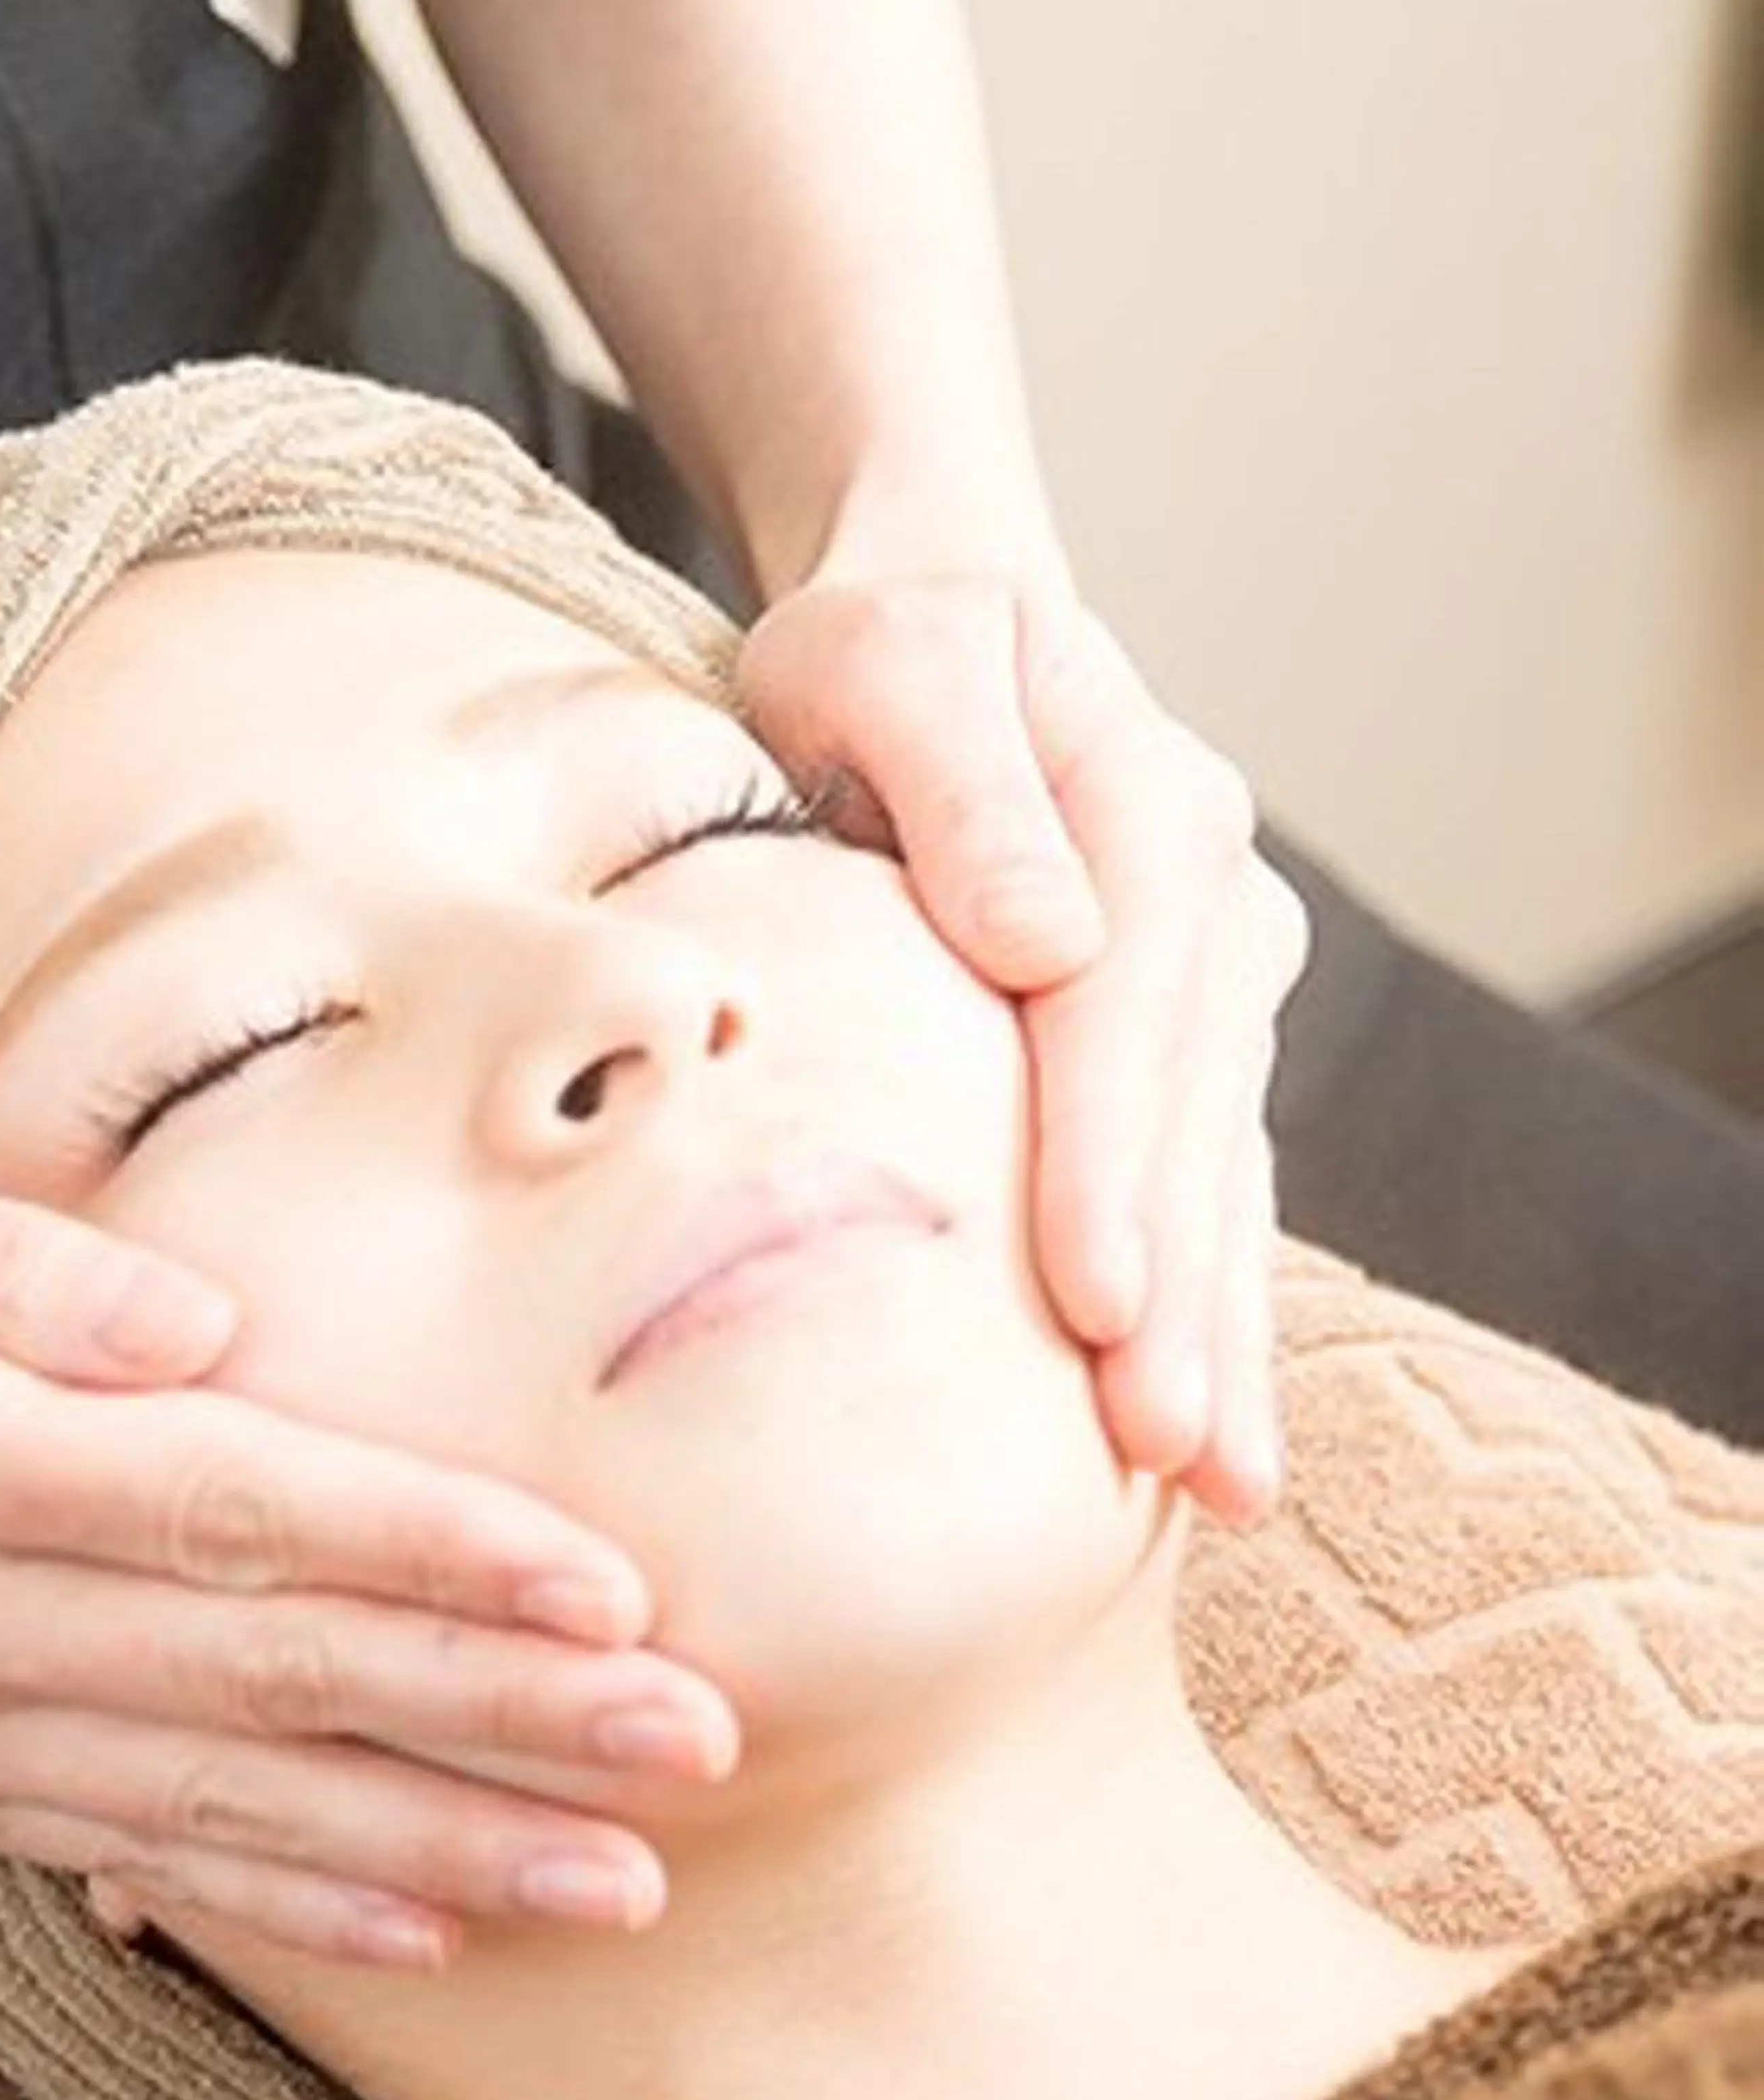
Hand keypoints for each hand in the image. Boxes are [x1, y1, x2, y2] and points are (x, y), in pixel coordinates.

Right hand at [0, 1106, 737, 1966]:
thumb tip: (205, 1324)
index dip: (426, 1551)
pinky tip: (416, 1925)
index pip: (228, 1511)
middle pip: (264, 1676)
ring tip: (615, 1878)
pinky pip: (122, 1857)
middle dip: (495, 1714)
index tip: (602, 1585)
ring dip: (433, 1843)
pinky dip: (280, 1902)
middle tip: (692, 1744)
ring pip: (222, 1803)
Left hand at [734, 539, 1307, 1522]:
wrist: (933, 619)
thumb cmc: (879, 645)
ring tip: (1218, 1480)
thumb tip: (1048, 939)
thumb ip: (962, 787)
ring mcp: (1205, 982)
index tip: (1094, 1302)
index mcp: (1150, 812)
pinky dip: (1208, 1295)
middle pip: (1191, 1120)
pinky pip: (1200, 1178)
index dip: (1110, 1165)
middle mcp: (1209, 905)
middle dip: (1181, 1289)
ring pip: (1219, 1171)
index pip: (1122, 1018)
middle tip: (1165, 1447)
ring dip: (1219, 1325)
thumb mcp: (892, 662)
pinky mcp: (1172, 1039)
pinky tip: (1210, 1418)